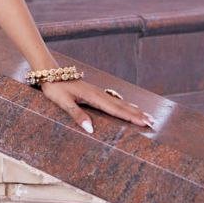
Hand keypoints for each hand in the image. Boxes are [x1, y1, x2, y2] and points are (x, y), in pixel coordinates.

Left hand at [38, 77, 154, 134]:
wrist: (50, 72)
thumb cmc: (55, 88)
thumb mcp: (63, 103)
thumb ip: (77, 115)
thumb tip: (91, 130)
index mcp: (94, 98)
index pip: (116, 110)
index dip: (131, 117)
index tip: (145, 123)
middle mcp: (99, 94)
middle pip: (122, 106)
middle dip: (138, 114)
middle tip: (153, 122)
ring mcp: (98, 92)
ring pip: (119, 102)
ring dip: (133, 109)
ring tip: (146, 115)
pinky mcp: (94, 92)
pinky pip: (113, 99)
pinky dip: (124, 104)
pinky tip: (127, 106)